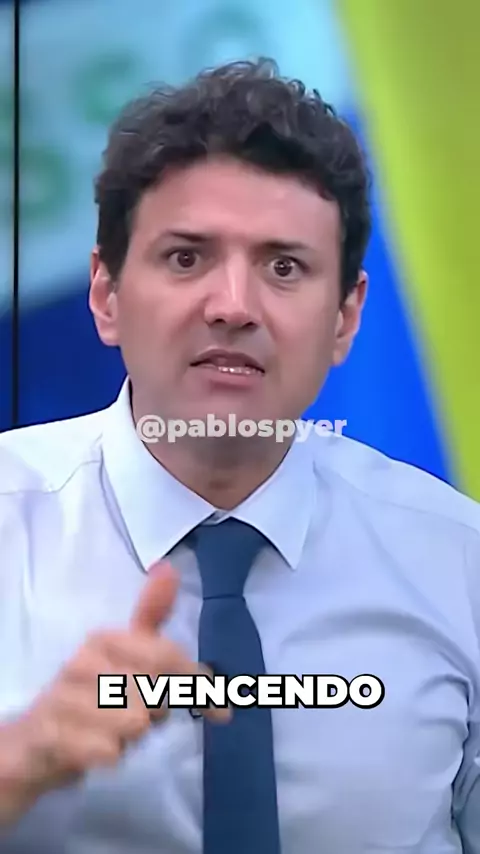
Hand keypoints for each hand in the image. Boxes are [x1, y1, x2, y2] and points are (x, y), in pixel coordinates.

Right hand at [0, 561, 228, 825]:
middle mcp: (82, 661)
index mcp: (105, 638)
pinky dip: (109, 755)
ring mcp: (63, 698)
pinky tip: (94, 747)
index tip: (222, 712)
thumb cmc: (90, 692)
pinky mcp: (51, 736)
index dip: (196, 683)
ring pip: (136, 724)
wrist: (35, 740)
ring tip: (111, 728)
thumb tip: (167, 567)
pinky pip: (109, 752)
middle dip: (157, 712)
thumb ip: (152, 614)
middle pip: (156, 692)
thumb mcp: (124, 650)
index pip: (167, 655)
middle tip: (137, 711)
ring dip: (132, 737)